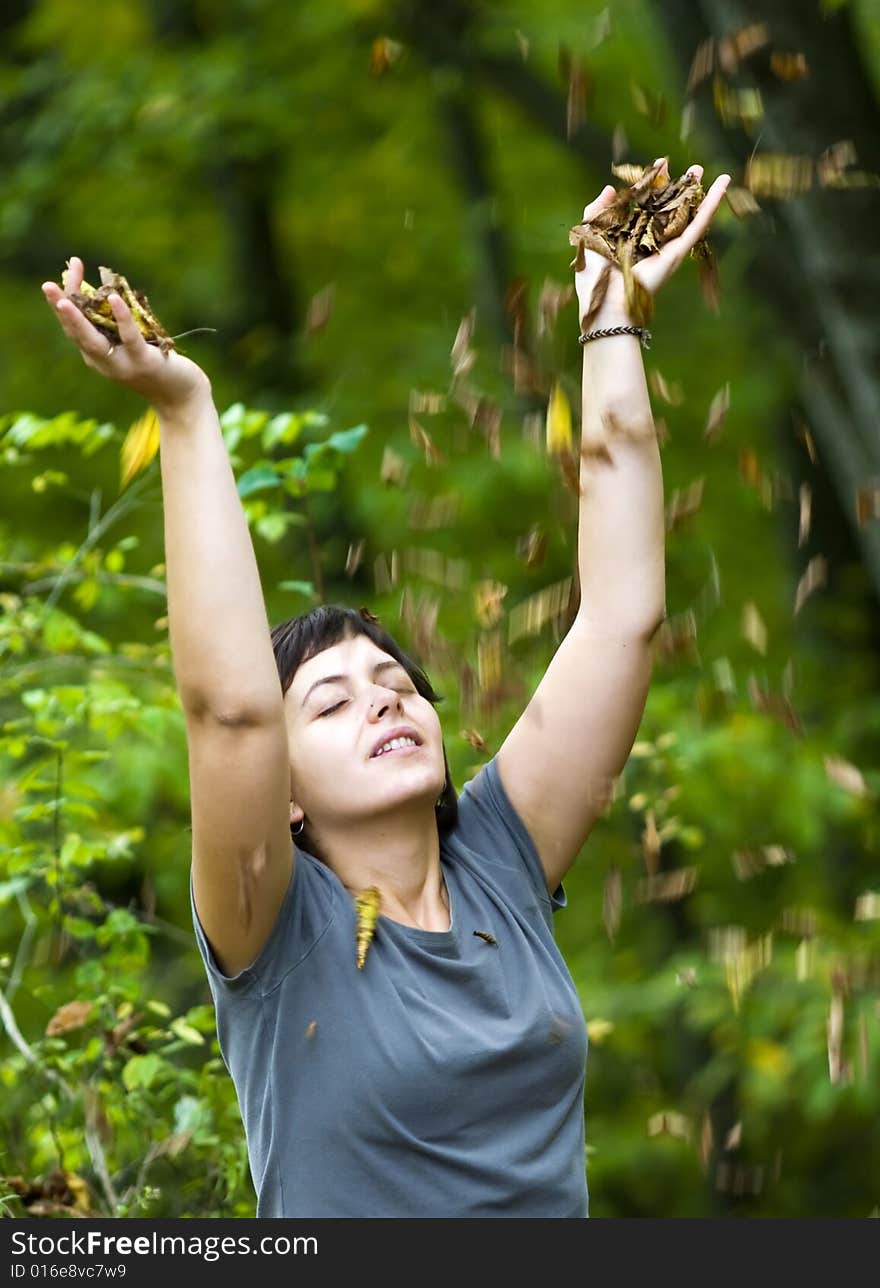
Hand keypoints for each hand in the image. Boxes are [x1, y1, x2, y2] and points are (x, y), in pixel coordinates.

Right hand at [41, 257, 210, 415]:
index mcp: (96, 357)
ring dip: (77, 320)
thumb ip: (117, 327)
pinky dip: (121, 318)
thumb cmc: (157, 366)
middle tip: (46, 285)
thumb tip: (109, 293)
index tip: (64, 272)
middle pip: (76, 334)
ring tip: (64, 299)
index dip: (65, 302)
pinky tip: (115, 299)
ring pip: (93, 341)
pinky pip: (130, 338)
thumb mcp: (131, 345)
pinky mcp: (144, 362)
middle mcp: (104, 363)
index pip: (73, 327)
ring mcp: (122, 365)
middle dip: (60, 309)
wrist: (181, 398)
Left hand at [575, 159, 730, 320]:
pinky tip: (722, 186)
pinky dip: (711, 206)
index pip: (648, 206)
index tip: (661, 163)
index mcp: (632, 237)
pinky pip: (698, 226)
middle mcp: (652, 242)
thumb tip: (610, 189)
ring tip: (706, 171)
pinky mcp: (678, 252)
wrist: (606, 305)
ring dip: (700, 193)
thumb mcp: (590, 238)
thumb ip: (596, 212)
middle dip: (682, 187)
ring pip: (688, 215)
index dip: (655, 184)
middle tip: (693, 168)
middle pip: (671, 208)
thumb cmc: (594, 281)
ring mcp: (667, 247)